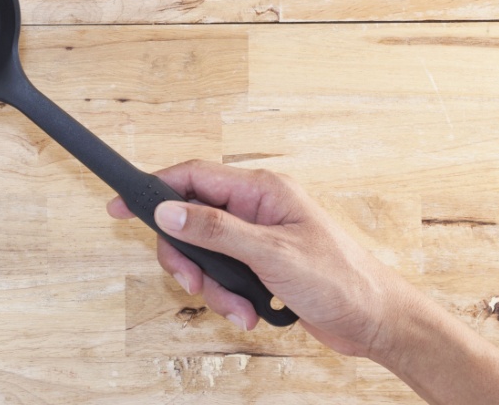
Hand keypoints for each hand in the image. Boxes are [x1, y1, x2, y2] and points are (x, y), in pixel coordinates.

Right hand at [107, 159, 414, 356]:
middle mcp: (255, 209)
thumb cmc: (342, 280)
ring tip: (241, 309)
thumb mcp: (272, 254)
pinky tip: (252, 313)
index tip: (121, 205)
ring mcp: (256, 239)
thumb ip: (216, 230)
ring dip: (214, 288)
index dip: (154, 189)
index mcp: (261, 191)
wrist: (377, 322)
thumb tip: (168, 211)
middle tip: (193, 283)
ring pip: (204, 256)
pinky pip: (222, 277)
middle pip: (190, 222)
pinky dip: (229, 299)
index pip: (193, 177)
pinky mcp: (259, 267)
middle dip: (189, 259)